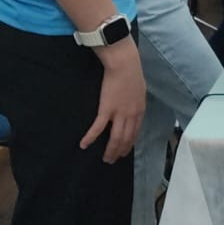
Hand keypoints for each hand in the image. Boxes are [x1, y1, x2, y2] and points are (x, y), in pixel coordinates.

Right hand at [80, 38, 145, 162]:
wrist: (124, 65)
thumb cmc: (132, 72)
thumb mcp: (140, 89)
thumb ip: (136, 100)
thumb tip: (134, 104)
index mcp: (140, 111)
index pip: (135, 132)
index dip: (130, 144)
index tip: (125, 151)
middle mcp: (131, 116)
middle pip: (126, 139)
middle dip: (120, 151)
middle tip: (113, 160)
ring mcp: (119, 114)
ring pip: (116, 138)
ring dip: (110, 150)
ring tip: (105, 159)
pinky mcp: (106, 110)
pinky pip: (98, 128)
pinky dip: (90, 138)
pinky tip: (84, 145)